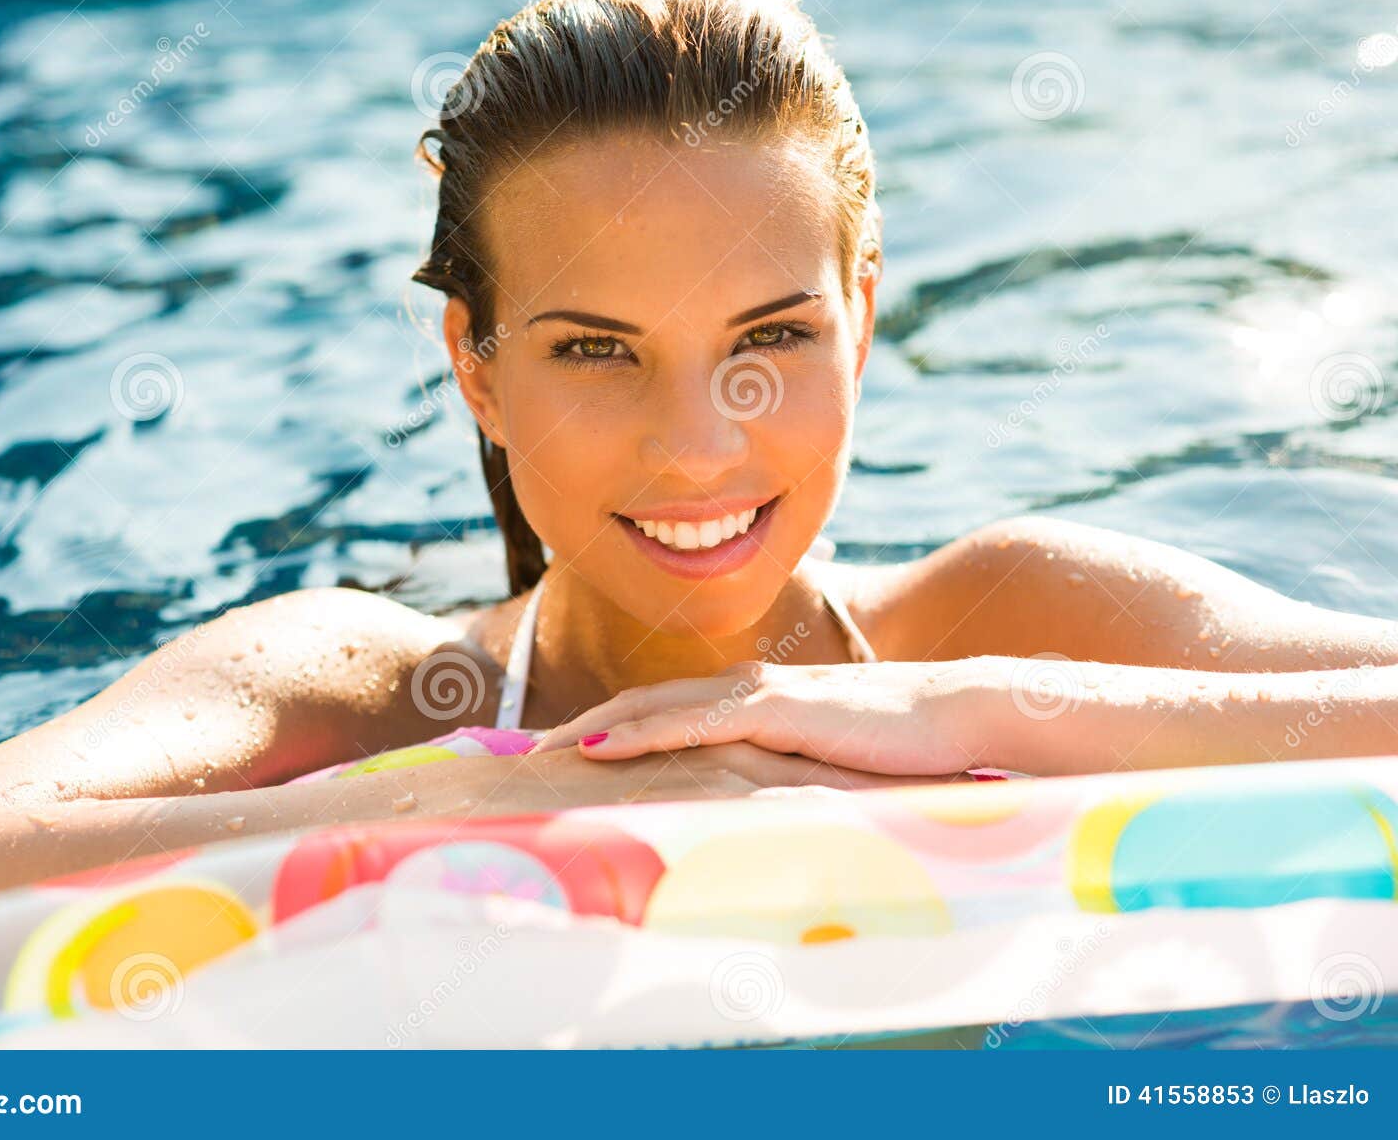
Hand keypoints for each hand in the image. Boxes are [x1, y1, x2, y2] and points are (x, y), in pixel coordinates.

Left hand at [530, 659, 999, 776]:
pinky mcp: (776, 711)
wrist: (959, 712)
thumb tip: (757, 799)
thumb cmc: (901, 742)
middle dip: (583, 724)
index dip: (614, 723)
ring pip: (654, 706)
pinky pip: (691, 722)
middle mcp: (745, 687)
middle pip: (643, 701)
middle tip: (527, 752)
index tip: (566, 749)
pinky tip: (600, 747)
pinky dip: (638, 732)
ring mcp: (758, 695)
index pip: (668, 707)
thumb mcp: (829, 757)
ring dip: (593, 727)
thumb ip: (788, 767)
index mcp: (755, 697)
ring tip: (540, 751)